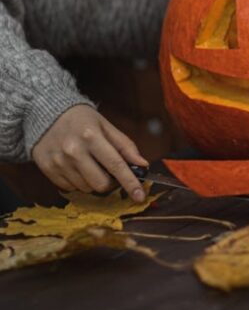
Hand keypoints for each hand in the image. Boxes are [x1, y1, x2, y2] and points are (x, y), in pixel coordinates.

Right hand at [32, 105, 148, 201]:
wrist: (46, 114)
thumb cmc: (81, 120)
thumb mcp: (106, 126)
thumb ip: (125, 146)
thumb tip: (142, 164)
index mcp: (91, 136)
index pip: (116, 165)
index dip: (130, 183)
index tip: (140, 196)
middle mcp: (73, 151)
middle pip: (100, 184)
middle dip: (111, 183)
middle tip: (111, 172)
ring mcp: (58, 162)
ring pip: (86, 188)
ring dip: (94, 182)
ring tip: (90, 165)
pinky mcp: (47, 169)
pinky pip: (70, 188)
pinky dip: (78, 182)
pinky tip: (76, 167)